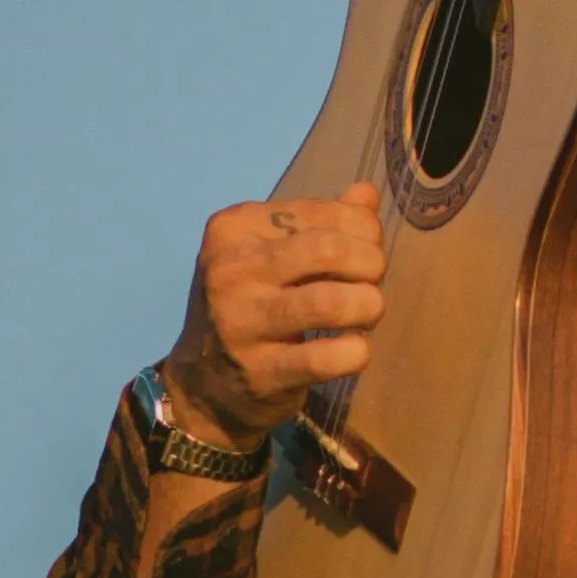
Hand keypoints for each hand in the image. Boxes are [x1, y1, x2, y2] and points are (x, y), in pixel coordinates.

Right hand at [168, 185, 387, 439]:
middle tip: (372, 282)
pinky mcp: (260, 371)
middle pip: (328, 250)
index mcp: (234, 228)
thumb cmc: (249, 304)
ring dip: (369, 306)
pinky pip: (327, 358)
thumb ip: (320, 220)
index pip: (322, 211)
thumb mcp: (271, 252)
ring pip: (331, 302)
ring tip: (368, 314)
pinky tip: (354, 349)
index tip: (366, 251)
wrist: (204, 383)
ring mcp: (241, 323)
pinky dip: (357, 352)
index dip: (364, 230)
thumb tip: (366, 195)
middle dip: (371, 264)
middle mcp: (231, 271)